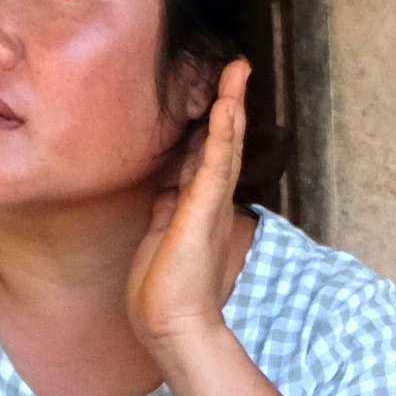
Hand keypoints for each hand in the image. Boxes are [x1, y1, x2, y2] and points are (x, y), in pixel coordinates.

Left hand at [124, 59, 252, 353]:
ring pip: (224, 145)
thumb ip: (165, 211)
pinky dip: (222, 133)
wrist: (171, 327)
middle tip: (237, 68)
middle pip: (222, 143)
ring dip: (231, 105)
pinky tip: (226, 105)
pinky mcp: (203, 211)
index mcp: (197, 209)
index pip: (206, 156)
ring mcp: (209, 205)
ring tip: (237, 70)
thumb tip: (165, 191)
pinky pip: (214, 163)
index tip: (216, 95)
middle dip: (229, 103)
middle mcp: (210, 202)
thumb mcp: (158, 239)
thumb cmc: (162, 294)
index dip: (212, 125)